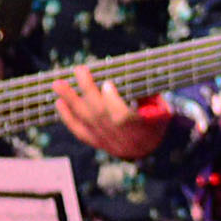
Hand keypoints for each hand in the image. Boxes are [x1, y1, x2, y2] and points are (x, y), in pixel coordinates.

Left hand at [55, 67, 171, 159]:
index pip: (122, 117)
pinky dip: (67, 117)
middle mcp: (121, 139)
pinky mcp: (97, 144)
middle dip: (87, 90)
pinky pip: (80, 132)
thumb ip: (148, 96)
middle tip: (79, 70)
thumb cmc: (157, 122)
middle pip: (100, 114)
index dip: (112, 101)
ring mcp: (107, 143)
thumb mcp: (161, 109)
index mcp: (141, 130)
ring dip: (70, 101)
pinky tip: (59, 102)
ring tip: (58, 84)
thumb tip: (132, 74)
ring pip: (86, 121)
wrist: (153, 150)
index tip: (107, 83)